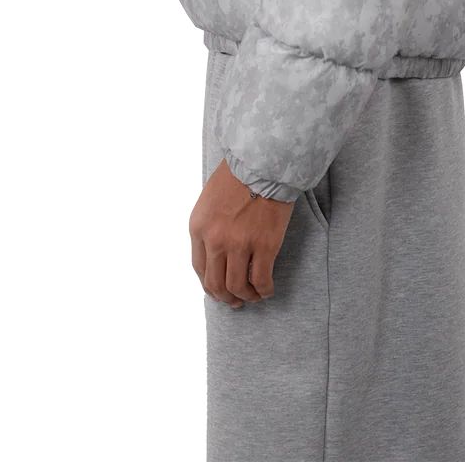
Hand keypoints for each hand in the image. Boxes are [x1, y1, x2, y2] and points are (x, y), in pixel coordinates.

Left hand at [190, 158, 294, 307]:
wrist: (263, 163)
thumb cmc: (237, 176)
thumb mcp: (209, 200)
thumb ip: (208, 227)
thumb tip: (215, 254)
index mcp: (198, 228)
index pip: (199, 268)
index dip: (209, 284)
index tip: (218, 289)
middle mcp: (215, 240)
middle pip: (216, 283)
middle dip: (225, 297)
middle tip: (234, 301)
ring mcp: (239, 245)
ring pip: (237, 287)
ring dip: (245, 297)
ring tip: (252, 296)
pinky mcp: (264, 246)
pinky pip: (261, 280)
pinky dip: (263, 291)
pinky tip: (266, 290)